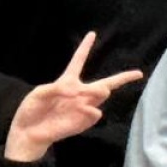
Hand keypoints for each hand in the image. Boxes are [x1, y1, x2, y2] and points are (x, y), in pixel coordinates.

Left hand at [5, 32, 144, 162]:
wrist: (29, 133)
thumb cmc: (32, 110)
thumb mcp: (39, 94)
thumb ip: (56, 88)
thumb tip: (76, 91)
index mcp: (66, 82)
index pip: (78, 61)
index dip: (85, 47)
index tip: (92, 34)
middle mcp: (78, 94)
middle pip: (105, 84)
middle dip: (122, 78)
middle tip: (137, 73)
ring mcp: (82, 108)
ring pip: (103, 95)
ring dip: (102, 90)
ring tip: (102, 89)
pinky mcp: (83, 121)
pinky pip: (95, 113)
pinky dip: (91, 109)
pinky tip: (83, 107)